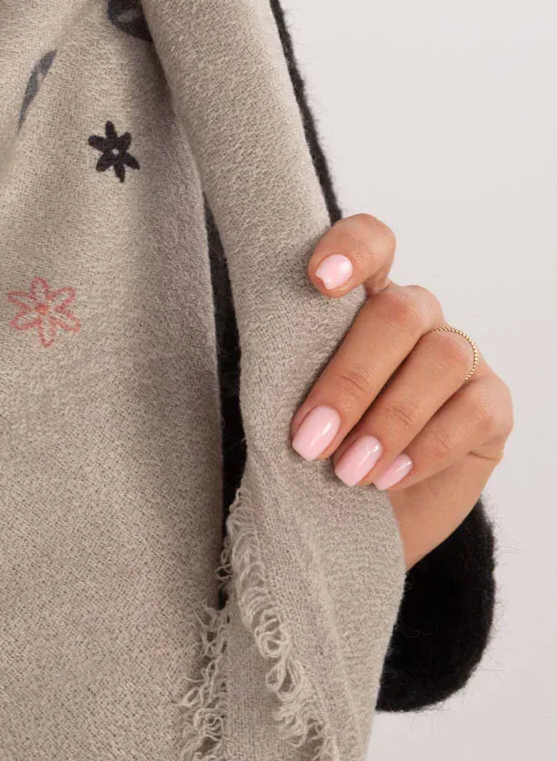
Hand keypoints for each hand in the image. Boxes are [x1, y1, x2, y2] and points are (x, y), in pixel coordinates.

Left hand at [288, 213, 511, 568]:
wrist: (360, 518)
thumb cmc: (317, 449)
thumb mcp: (293, 406)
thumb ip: (289, 372)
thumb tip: (269, 381)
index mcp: (360, 297)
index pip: (371, 242)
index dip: (352, 249)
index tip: (318, 280)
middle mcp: (416, 316)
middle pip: (398, 313)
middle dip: (349, 379)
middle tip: (308, 440)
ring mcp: (460, 356)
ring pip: (439, 358)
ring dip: (388, 419)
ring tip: (347, 471)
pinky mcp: (492, 405)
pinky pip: (474, 410)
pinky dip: (427, 447)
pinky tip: (389, 476)